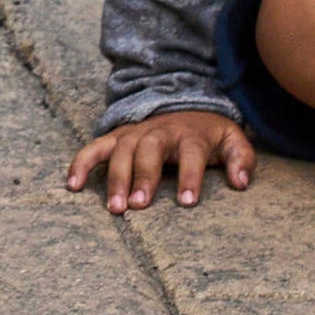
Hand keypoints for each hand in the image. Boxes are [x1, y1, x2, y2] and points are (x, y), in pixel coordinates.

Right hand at [76, 103, 253, 212]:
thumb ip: (241, 160)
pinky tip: (73, 185)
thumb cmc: (209, 135)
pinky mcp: (118, 137)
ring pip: (122, 150)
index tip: (187, 202)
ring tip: (114, 208)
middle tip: (138, 206)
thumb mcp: (233, 140)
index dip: (190, 175)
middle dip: (143, 176)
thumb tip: (241, 183)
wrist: (184, 106)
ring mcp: (136, 133)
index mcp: (191, 134)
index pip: (191, 153)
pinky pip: (96, 147)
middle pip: (149, 149)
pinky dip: (82, 163)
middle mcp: (161, 131)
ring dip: (116, 177)